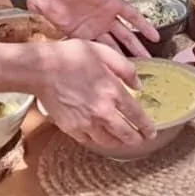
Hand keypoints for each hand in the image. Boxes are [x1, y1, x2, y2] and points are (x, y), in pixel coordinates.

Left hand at [26, 0, 157, 56]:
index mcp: (111, 2)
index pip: (133, 17)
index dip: (145, 26)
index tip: (156, 38)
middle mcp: (106, 17)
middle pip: (126, 35)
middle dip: (137, 46)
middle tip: (149, 60)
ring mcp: (94, 28)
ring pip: (113, 44)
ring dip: (122, 55)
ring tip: (133, 68)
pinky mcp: (81, 36)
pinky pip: (96, 47)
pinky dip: (105, 56)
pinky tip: (112, 67)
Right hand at [33, 40, 157, 149]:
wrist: (43, 69)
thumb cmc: (72, 56)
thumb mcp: (103, 52)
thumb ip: (125, 69)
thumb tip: (139, 85)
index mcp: (113, 91)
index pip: (136, 115)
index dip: (146, 126)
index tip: (151, 131)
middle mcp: (102, 111)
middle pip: (125, 134)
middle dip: (136, 139)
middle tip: (141, 140)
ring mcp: (86, 122)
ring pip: (108, 141)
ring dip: (119, 143)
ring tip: (124, 141)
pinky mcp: (72, 128)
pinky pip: (90, 141)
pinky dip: (99, 141)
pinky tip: (101, 136)